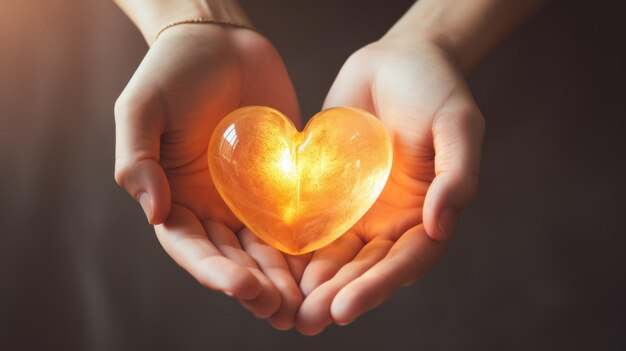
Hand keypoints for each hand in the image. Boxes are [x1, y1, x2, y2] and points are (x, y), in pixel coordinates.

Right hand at [114, 25, 307, 328]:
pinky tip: (326, 264)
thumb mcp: (142, 109)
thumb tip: (152, 212)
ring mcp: (248, 197)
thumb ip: (137, 159)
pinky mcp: (280, 182)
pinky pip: (294, 217)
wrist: (220, 42)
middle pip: (233, 258)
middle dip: (256, 286)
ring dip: (284, 277)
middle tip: (283, 309)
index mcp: (175, 199)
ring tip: (306, 302)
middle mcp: (212, 207)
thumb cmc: (173, 71)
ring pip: (266, 248)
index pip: (192, 247)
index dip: (214, 271)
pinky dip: (307, 244)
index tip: (243, 287)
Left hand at [295, 34, 484, 333]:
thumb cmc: (436, 89)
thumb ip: (457, 174)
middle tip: (307, 321)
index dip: (377, 287)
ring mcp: (357, 208)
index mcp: (425, 216)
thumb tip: (442, 225)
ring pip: (333, 255)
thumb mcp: (458, 124)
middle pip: (364, 268)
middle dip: (336, 296)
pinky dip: (291, 246)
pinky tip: (268, 264)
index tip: (345, 307)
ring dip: (311, 283)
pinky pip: (309, 222)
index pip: (403, 262)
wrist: (396, 60)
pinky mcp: (328, 191)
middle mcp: (390, 221)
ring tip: (284, 307)